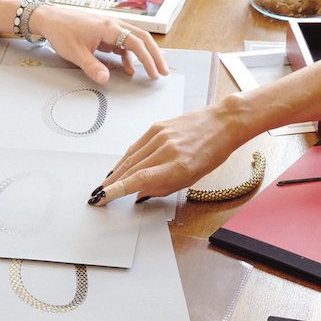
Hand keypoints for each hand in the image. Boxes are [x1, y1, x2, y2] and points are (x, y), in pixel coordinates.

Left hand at [29, 5, 169, 83]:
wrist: (49, 18)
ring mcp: (110, 27)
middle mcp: (113, 24)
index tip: (154, 73)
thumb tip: (106, 80)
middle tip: (164, 71)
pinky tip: (129, 68)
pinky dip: (130, 55)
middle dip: (155, 55)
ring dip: (145, 54)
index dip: (147, 59)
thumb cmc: (61, 32)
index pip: (135, 43)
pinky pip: (123, 42)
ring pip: (135, 39)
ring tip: (153, 70)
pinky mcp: (105, 32)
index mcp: (108, 27)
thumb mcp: (75, 53)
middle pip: (142, 38)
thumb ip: (92, 67)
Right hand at [90, 100, 251, 203]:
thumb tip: (140, 193)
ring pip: (130, 157)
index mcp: (178, 166)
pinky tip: (119, 166)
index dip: (119, 189)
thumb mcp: (193, 177)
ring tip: (105, 185)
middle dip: (112, 184)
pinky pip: (136, 145)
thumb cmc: (213, 152)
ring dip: (115, 172)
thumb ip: (164, 187)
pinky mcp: (157, 127)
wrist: (222, 123)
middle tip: (98, 195)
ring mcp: (160, 136)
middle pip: (131, 169)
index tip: (104, 197)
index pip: (140, 179)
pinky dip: (125, 157)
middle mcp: (167, 150)